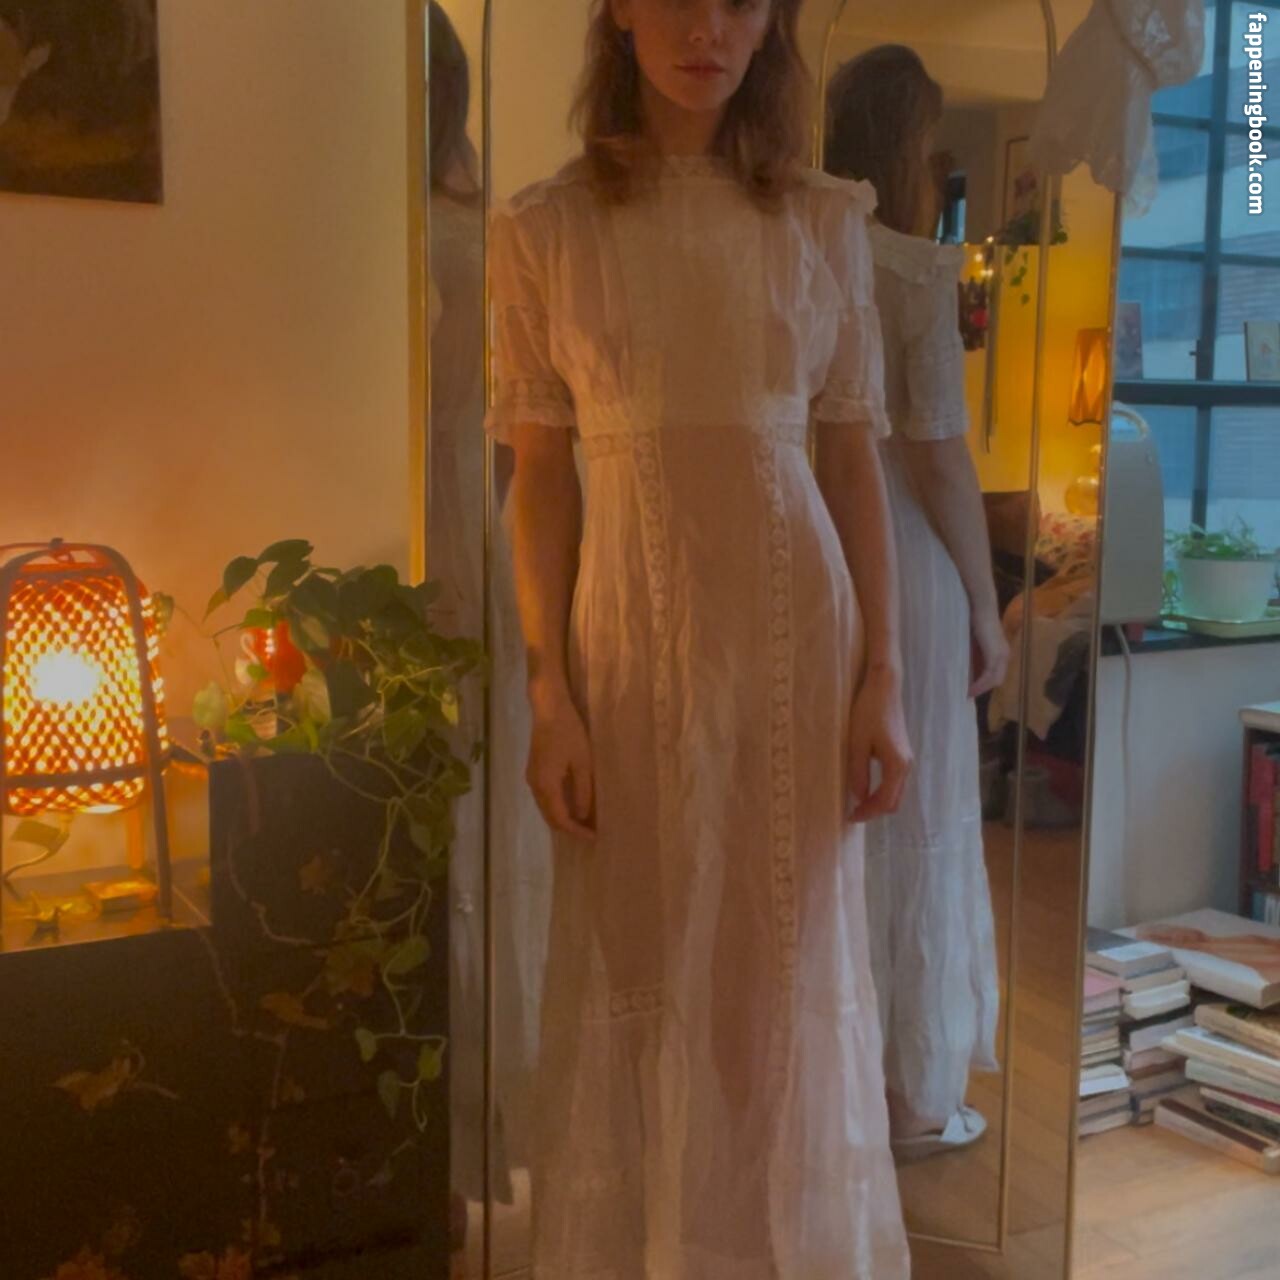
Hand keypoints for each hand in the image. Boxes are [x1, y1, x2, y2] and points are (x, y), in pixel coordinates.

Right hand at [527, 686, 595, 839]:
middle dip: (568, 828)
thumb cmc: (569, 731)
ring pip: (546, 808)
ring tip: (583, 823)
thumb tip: (583, 816)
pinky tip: (571, 805)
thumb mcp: (582, 762)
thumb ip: (583, 791)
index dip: (576, 831)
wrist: (548, 708)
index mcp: (546, 785)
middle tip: (590, 834)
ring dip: (562, 818)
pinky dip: (557, 806)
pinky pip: (545, 797)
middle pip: (549, 817)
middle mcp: (535, 785)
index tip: (593, 837)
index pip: (560, 818)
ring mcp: (532, 778)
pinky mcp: (534, 770)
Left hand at [847, 666, 912, 822]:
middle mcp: (906, 766)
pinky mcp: (903, 753)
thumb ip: (858, 773)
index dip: (868, 813)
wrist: (884, 688)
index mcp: (897, 765)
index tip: (850, 817)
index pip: (885, 801)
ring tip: (858, 803)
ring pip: (896, 792)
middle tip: (853, 813)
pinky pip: (895, 781)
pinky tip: (867, 787)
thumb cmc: (868, 713)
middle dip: (874, 810)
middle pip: (894, 801)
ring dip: (879, 801)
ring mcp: (907, 759)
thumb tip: (858, 797)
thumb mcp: (857, 744)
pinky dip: (883, 790)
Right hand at [969, 605, 1010, 697]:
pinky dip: (980, 685)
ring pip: (994, 680)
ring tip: (967, 694)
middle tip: (967, 694)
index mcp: (1001, 652)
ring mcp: (1001, 656)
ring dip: (981, 689)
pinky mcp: (995, 655)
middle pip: (997, 680)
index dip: (984, 684)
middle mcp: (1004, 656)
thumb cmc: (975, 619)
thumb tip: (965, 664)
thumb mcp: (974, 640)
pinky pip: (989, 676)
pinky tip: (969, 689)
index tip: (970, 689)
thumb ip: (974, 652)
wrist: (981, 607)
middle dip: (983, 689)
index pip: (996, 674)